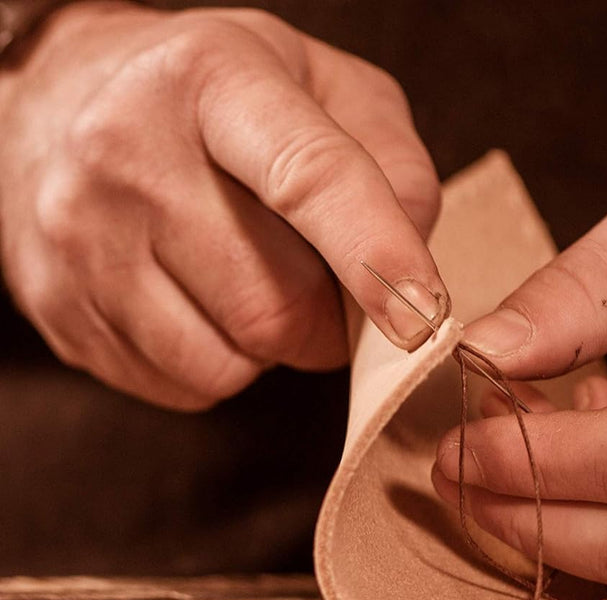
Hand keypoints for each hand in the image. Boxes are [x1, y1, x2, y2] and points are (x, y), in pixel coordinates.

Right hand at [0, 1, 446, 408]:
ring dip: (274, 347)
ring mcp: (80, 235)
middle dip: (330, 321)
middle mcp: (128, 149)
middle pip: (274, 303)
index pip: (309, 178)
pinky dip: (222, 362)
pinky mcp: (58, 305)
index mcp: (213, 78)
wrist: (63, 100)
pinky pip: (185, 385)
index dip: (375, 256)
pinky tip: (203, 301)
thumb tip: (409, 275)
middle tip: (327, 284)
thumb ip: (394, 164)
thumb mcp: (326, 87)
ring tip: (255, 279)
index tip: (421, 317)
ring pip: (230, 360)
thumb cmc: (220, 99)